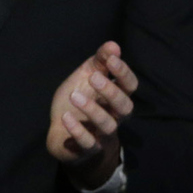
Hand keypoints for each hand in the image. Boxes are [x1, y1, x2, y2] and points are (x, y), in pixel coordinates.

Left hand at [46, 41, 136, 188]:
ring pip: (107, 124)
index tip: (112, 60)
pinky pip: (88, 142)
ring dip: (93, 110)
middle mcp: (114, 115)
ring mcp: (102, 133)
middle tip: (94, 78)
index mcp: (117, 97)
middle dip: (111, 92)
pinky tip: (66, 117)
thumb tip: (113, 45)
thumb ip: (99, 62)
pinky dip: (78, 131)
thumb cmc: (79, 100)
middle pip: (124, 106)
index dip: (124, 73)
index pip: (130, 86)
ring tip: (74, 96)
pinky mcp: (87, 148)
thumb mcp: (86, 77)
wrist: (62, 133)